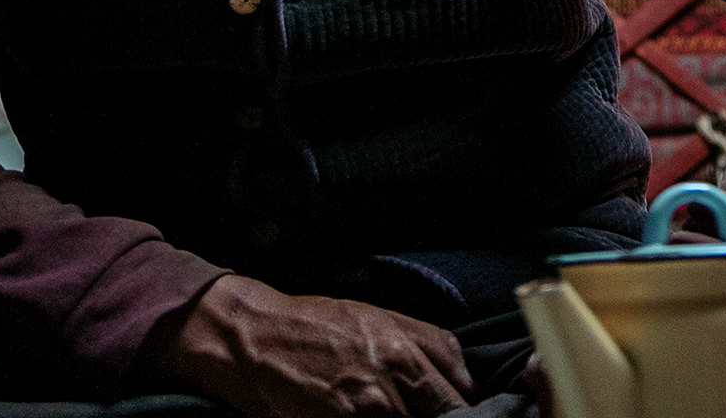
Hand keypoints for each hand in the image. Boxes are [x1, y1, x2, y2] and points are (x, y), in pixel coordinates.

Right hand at [143, 272, 474, 415]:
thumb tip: (468, 383)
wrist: (257, 339)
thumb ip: (432, 346)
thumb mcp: (382, 316)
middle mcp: (383, 392)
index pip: (453, 401)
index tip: (458, 415)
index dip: (460, 413)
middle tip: (423, 414)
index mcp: (402, 356)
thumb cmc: (320, 323)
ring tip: (389, 412)